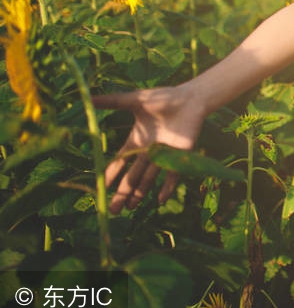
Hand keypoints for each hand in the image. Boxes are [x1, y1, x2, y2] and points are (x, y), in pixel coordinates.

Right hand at [92, 86, 206, 213]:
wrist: (191, 98)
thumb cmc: (164, 97)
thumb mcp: (135, 100)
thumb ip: (113, 101)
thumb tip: (88, 97)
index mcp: (137, 141)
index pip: (120, 162)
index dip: (111, 175)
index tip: (101, 189)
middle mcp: (149, 151)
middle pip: (133, 176)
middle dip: (123, 192)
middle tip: (114, 210)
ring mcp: (165, 155)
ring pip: (149, 178)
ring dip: (140, 193)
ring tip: (130, 207)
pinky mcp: (180, 156)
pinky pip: (173, 175)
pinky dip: (167, 188)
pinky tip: (159, 200)